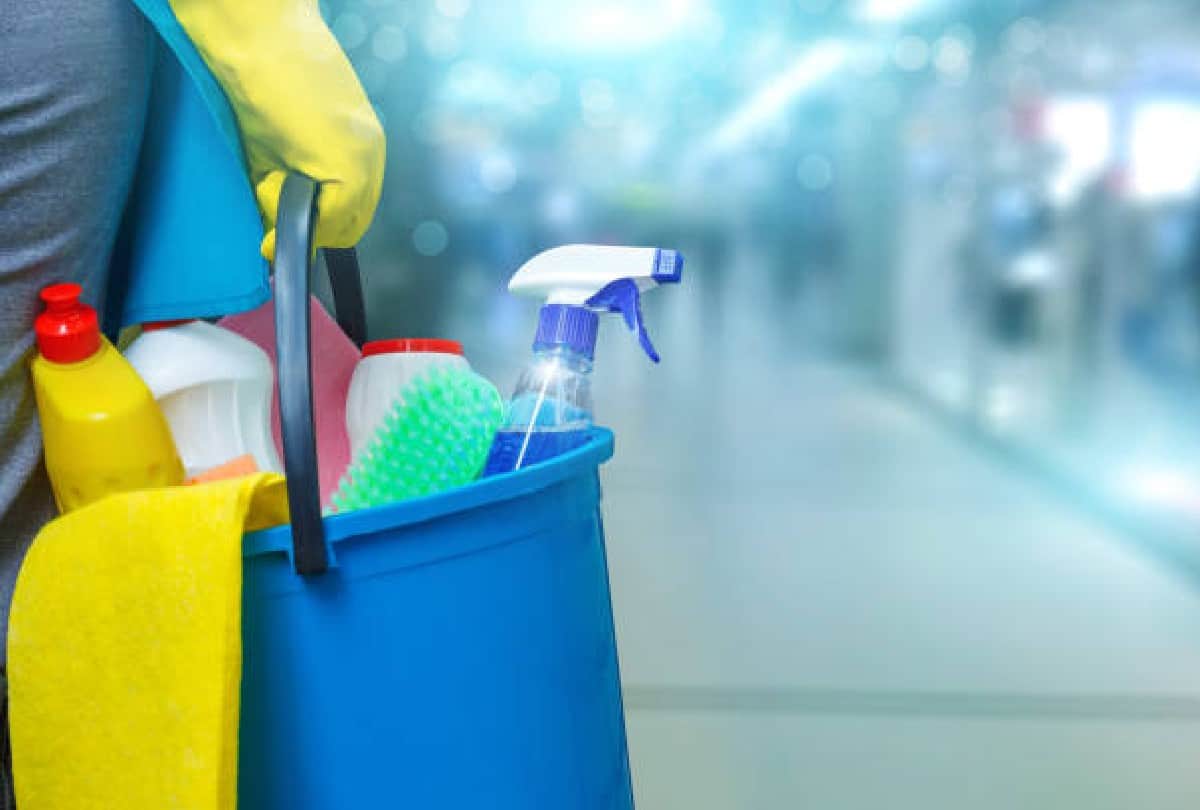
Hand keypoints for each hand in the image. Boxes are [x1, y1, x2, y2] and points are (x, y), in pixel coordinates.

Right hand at [168, 0, 385, 257]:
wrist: (256, 37)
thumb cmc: (260, 82)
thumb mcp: (276, 148)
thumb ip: (284, 191)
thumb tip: (273, 237)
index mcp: (362, 147)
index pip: (354, 212)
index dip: (320, 227)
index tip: (286, 227)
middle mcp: (372, 156)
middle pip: (350, 226)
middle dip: (309, 228)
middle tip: (270, 200)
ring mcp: (365, 162)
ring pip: (339, 227)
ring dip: (298, 217)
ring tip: (269, 175)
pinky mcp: (350, 167)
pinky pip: (330, 219)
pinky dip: (295, 213)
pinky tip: (271, 177)